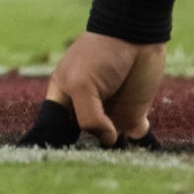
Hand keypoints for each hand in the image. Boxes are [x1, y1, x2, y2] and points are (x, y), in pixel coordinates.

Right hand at [37, 31, 165, 146]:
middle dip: (86, 149)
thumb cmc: (99, 54)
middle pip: (82, 139)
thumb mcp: (81, 84)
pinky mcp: (134, 116)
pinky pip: (133, 137)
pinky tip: (138, 128)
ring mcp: (109, 113)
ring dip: (114, 147)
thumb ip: (88, 117)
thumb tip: (107, 140)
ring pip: (108, 142)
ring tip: (117, 142)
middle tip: (92, 156)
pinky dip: (136, 140)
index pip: (55, 127)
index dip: (57, 140)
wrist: (135, 37)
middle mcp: (84, 108)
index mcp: (64, 97)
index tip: (63, 153)